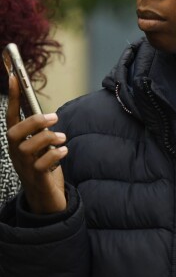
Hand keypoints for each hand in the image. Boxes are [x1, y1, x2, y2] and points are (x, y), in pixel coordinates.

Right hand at [6, 75, 67, 213]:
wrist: (46, 200)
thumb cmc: (45, 168)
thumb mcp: (43, 147)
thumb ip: (42, 132)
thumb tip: (49, 115)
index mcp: (17, 142)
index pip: (11, 116)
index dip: (14, 97)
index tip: (15, 76)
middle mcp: (16, 153)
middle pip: (14, 132)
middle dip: (32, 121)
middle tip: (53, 117)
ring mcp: (24, 166)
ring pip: (26, 147)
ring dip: (47, 138)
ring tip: (62, 138)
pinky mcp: (37, 179)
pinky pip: (41, 165)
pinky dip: (54, 155)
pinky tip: (64, 152)